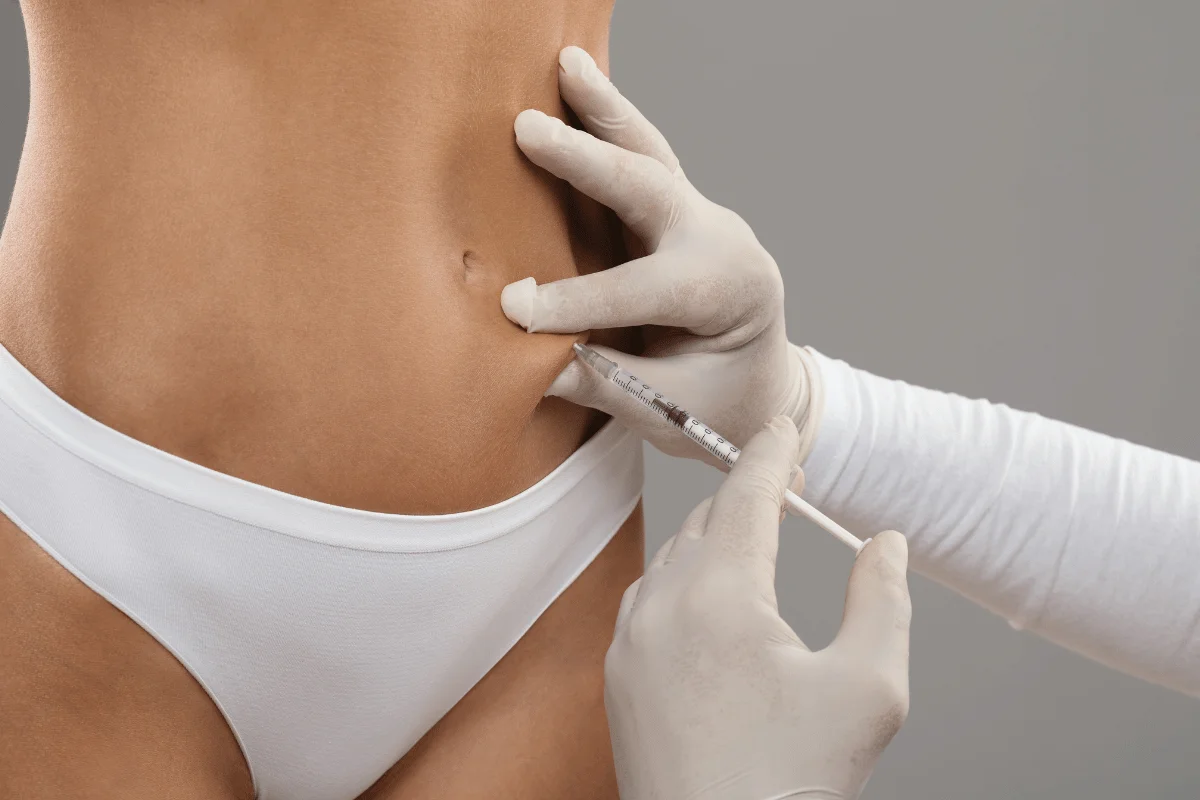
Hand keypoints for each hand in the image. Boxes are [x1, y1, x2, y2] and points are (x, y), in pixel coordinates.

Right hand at [503, 47, 822, 463]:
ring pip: (650, 154)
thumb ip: (602, 381)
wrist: (761, 391)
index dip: (576, 301)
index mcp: (731, 291)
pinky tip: (574, 85)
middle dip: (586, 160)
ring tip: (566, 65)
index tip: (515, 310)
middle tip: (527, 129)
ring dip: (603, 110)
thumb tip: (526, 357)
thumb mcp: (669, 410)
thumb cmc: (721, 408)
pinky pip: (641, 159)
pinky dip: (607, 122)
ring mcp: (701, 218)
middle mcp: (720, 241)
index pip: (643, 290)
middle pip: (649, 190)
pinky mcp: (677, 213)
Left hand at [604, 417, 910, 799]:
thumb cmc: (796, 780)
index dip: (769, 452)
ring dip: (714, 539)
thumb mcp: (870, 689)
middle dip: (748, 497)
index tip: (780, 426)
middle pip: (708, 521)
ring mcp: (631, 643)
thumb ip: (884, 600)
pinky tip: (708, 600)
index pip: (747, 495)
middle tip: (788, 490)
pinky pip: (648, 600)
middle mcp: (663, 608)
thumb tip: (883, 543)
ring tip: (756, 542)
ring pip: (673, 558)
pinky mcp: (618, 676)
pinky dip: (682, 582)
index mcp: (722, 597)